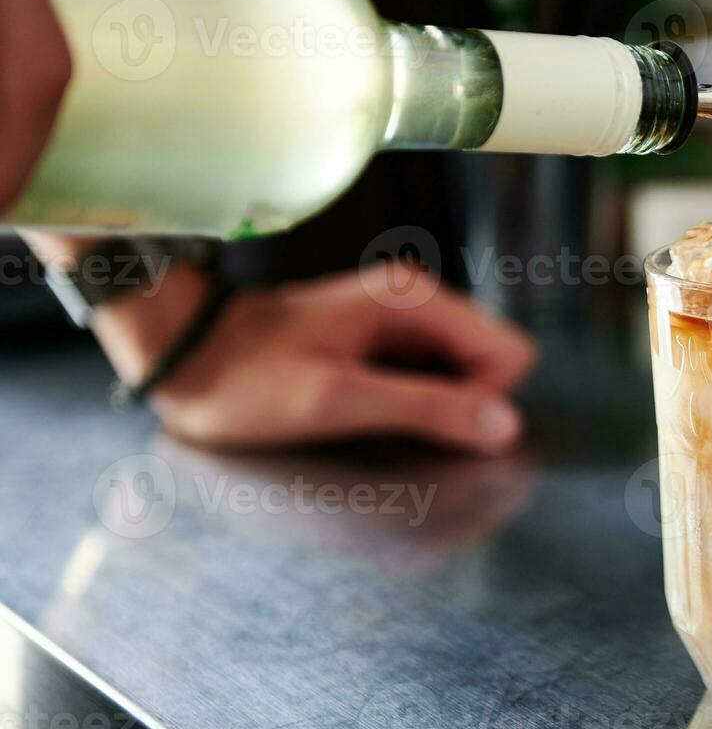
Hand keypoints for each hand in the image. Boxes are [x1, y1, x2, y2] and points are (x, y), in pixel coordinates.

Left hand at [139, 263, 535, 451]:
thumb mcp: (336, 402)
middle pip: (491, 364)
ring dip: (432, 408)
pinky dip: (411, 403)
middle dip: (458, 407)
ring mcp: (402, 318)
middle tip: (388, 424)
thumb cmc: (248, 380)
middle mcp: (418, 302)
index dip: (481, 403)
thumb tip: (506, 426)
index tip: (421, 424)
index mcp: (416, 303)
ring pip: (463, 374)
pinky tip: (365, 412)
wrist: (186, 354)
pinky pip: (431, 375)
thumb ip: (426, 409)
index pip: (509, 355)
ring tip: (370, 419)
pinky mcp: (383, 338)